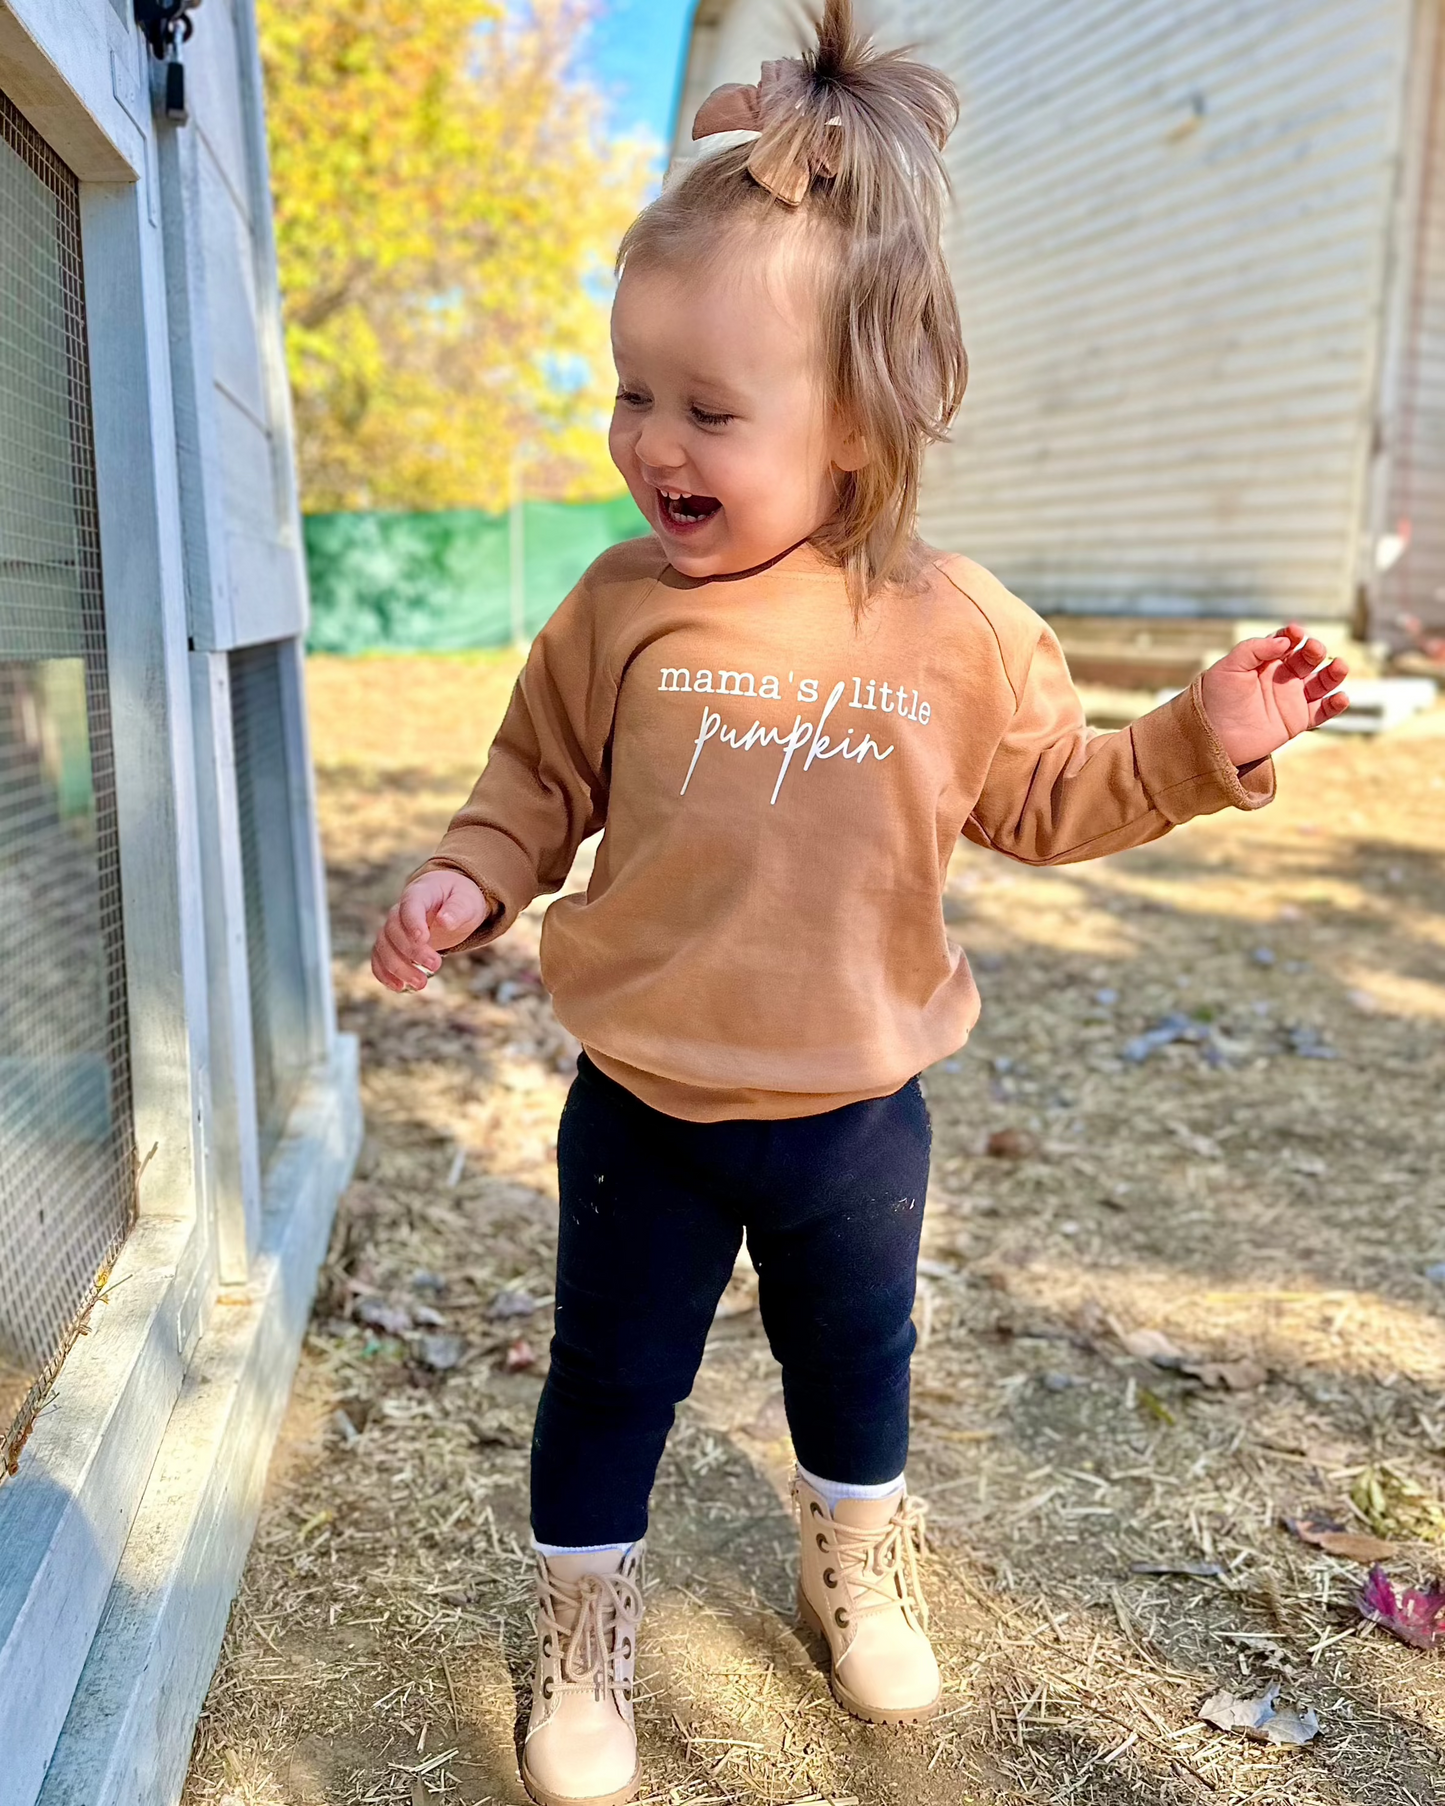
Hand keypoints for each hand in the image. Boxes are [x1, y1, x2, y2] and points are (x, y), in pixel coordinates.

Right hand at [371, 870, 488, 992]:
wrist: (450, 902)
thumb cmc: (460, 899)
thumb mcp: (468, 901)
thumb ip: (458, 910)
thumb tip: (445, 922)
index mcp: (420, 893)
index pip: (410, 905)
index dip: (413, 922)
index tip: (423, 939)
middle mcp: (400, 910)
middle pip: (394, 930)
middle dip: (412, 951)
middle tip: (436, 965)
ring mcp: (393, 928)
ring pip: (383, 947)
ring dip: (398, 967)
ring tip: (421, 984)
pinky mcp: (392, 945)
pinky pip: (379, 959)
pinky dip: (384, 974)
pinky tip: (399, 988)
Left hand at [1198, 624, 1348, 766]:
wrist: (1211, 736)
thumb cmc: (1215, 699)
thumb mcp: (1229, 668)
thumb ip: (1254, 649)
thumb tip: (1284, 641)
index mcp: (1265, 660)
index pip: (1286, 641)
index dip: (1293, 635)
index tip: (1295, 632)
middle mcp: (1283, 676)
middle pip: (1307, 659)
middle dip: (1314, 651)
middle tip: (1313, 649)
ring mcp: (1292, 698)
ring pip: (1322, 683)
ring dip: (1334, 674)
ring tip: (1340, 666)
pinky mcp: (1297, 720)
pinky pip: (1323, 712)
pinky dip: (1335, 706)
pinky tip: (1342, 698)